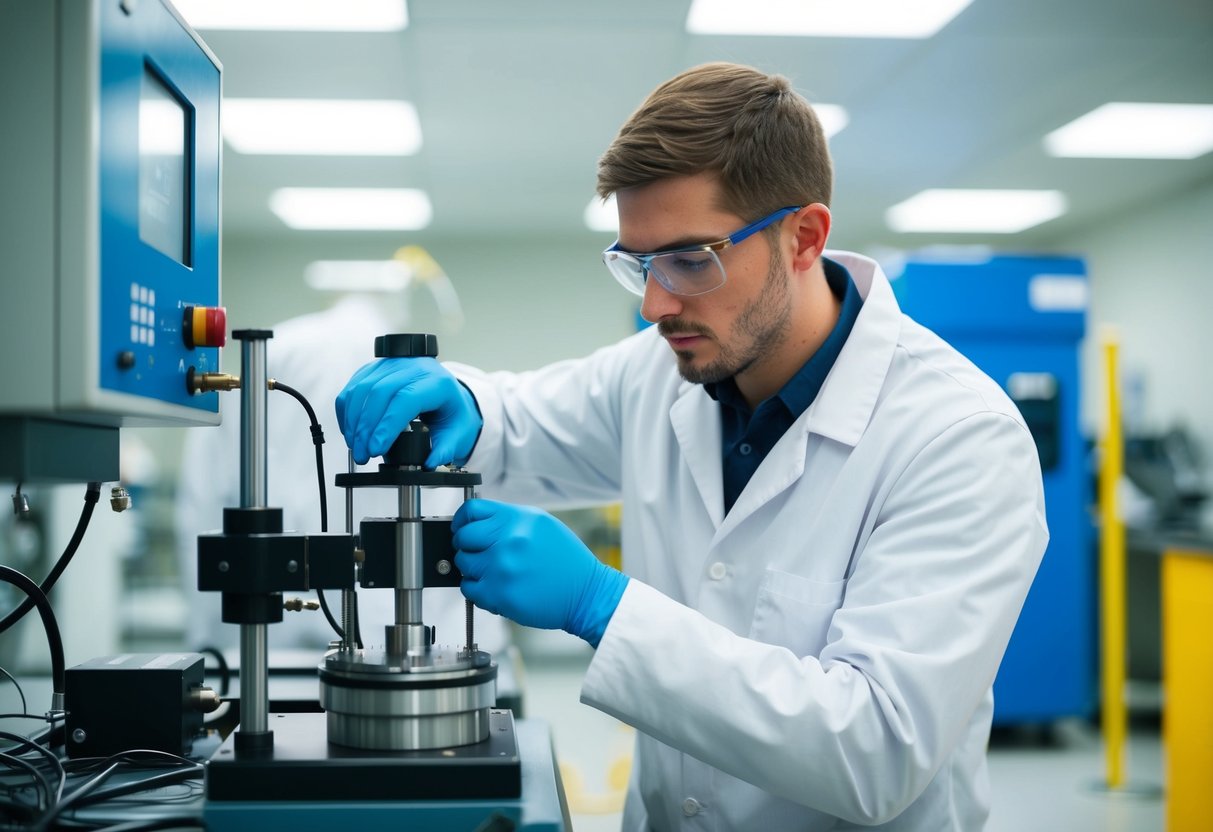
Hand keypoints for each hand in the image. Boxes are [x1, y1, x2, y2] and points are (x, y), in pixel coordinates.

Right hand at [335, 357, 481, 465]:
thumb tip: (429, 463)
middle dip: (365, 428)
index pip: (405, 399)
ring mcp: (393, 365)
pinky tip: (351, 430)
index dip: (386, 425)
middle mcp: (414, 368)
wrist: (449, 396)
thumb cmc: (453, 413)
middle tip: (363, 454)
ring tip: (356, 446)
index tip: (376, 448)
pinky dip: (347, 410)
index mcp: (437, 383)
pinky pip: (354, 386)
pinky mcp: (377, 369)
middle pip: (379, 392)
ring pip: (362, 388)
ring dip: (353, 421)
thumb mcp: (459, 434)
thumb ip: (445, 450)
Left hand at [452, 499, 628, 647]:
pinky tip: (496, 586)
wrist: (585, 592)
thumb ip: (509, 520)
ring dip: (473, 569)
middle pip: (462, 537)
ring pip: (464, 564)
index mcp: (518, 519)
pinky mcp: (499, 594)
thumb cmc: (566, 561)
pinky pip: (469, 589)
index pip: (471, 511)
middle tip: (480, 553)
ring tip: (494, 572)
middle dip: (467, 546)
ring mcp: (501, 568)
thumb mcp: (542, 525)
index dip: (462, 520)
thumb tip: (478, 522)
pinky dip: (477, 589)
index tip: (462, 528)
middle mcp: (508, 540)